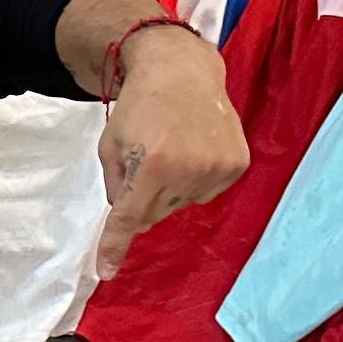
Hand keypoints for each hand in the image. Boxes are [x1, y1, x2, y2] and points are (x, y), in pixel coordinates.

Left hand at [92, 23, 251, 279]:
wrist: (182, 71)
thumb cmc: (140, 106)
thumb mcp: (110, 144)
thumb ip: (114, 186)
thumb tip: (128, 221)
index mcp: (152, 164)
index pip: (129, 216)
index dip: (115, 245)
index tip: (106, 270)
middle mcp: (188, 170)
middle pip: (154, 215)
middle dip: (143, 198)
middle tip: (146, 161)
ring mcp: (216, 168)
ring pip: (181, 206)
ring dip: (170, 189)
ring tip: (171, 150)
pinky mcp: (236, 165)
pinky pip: (206, 194)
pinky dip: (195, 181)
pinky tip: (193, 151)